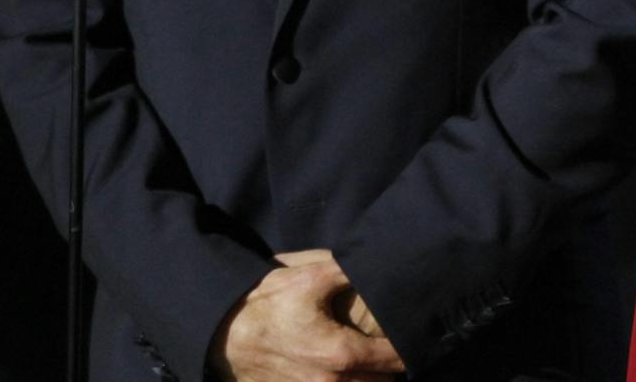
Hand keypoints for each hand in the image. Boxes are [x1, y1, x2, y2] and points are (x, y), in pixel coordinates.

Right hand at [210, 249, 403, 380]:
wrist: (223, 333)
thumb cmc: (267, 303)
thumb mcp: (310, 277)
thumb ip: (349, 271)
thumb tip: (377, 265)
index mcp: (340, 355)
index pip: (392, 360)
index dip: (406, 346)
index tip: (413, 333)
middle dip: (388, 367)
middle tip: (391, 346)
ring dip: (369, 379)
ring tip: (371, 361)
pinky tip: (346, 371)